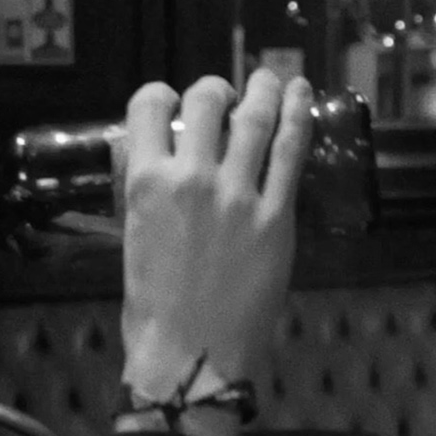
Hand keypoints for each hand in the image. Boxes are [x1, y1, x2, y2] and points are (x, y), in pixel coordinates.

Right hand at [119, 69, 311, 410]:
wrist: (190, 356)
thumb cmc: (153, 311)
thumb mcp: (133, 241)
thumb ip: (148, 196)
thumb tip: (158, 167)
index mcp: (145, 183)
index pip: (149, 107)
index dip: (162, 96)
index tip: (173, 101)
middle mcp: (191, 177)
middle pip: (207, 101)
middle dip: (215, 89)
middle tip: (226, 96)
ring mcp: (238, 195)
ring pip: (254, 117)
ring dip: (263, 89)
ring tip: (270, 79)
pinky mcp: (276, 216)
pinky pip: (290, 152)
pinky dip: (297, 115)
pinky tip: (301, 95)